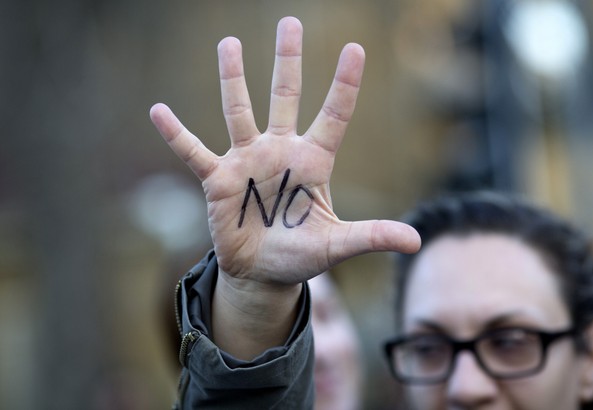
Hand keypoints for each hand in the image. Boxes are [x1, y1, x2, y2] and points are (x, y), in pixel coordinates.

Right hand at [150, 16, 419, 357]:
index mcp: (314, 161)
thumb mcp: (338, 245)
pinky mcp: (218, 180)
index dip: (344, 83)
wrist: (263, 273)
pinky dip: (176, 134)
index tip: (355, 49)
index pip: (334, 115)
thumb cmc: (302, 254)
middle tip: (290, 21)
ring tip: (228, 42)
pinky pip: (194, 152)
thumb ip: (372, 236)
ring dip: (233, 78)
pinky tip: (158, 111)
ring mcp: (247, 161)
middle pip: (285, 96)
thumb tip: (416, 241)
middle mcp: (280, 151)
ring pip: (239, 111)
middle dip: (287, 60)